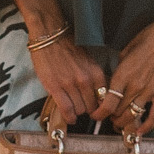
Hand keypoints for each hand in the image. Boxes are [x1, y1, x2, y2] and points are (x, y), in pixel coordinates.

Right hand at [13, 0, 104, 125]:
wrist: (49, 35)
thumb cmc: (67, 46)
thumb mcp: (88, 60)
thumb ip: (93, 77)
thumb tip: (96, 95)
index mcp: (96, 72)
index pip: (104, 98)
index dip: (100, 105)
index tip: (96, 107)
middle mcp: (86, 79)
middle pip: (91, 106)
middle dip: (87, 108)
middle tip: (82, 106)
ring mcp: (71, 84)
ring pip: (79, 109)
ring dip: (77, 111)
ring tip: (73, 108)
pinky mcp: (56, 88)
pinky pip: (66, 109)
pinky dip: (69, 117)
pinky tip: (69, 118)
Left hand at [106, 0, 153, 137]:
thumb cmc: (147, 38)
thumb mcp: (126, 51)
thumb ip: (120, 69)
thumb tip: (116, 80)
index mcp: (122, 75)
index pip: (108, 102)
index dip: (100, 113)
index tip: (96, 115)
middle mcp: (135, 86)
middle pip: (118, 111)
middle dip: (111, 117)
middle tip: (110, 117)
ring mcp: (150, 91)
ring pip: (133, 115)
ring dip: (124, 123)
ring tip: (120, 123)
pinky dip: (147, 126)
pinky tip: (140, 132)